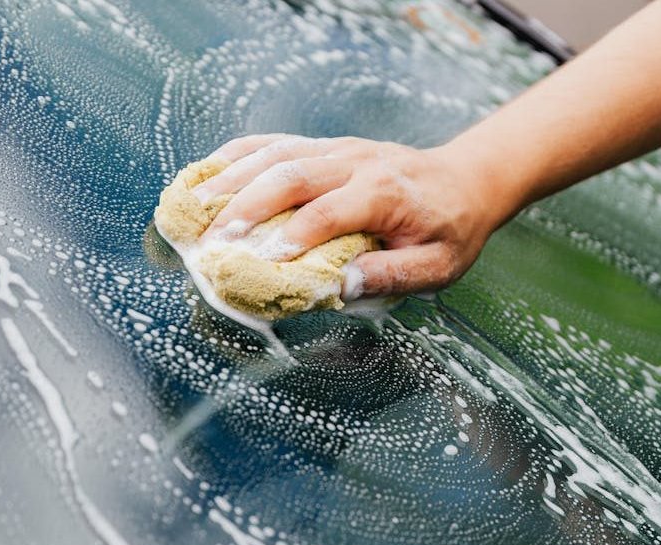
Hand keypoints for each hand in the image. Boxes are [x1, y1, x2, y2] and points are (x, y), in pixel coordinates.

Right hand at [193, 134, 513, 298]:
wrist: (465, 180)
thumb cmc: (450, 229)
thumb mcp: (439, 266)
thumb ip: (393, 275)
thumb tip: (341, 286)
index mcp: (385, 193)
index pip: (330, 212)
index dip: (293, 237)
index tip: (260, 264)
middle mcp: (356, 162)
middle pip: (291, 175)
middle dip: (247, 207)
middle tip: (214, 240)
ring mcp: (338, 149)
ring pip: (276, 154)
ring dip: (232, 178)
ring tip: (195, 206)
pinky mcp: (327, 146)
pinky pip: (277, 143)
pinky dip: (239, 156)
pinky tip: (209, 173)